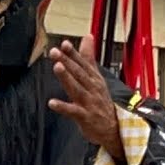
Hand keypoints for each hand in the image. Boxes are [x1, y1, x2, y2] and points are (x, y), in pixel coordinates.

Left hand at [47, 37, 124, 160]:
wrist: (113, 128)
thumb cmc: (100, 101)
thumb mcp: (96, 77)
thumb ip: (89, 57)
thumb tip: (88, 36)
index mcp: (94, 78)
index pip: (83, 63)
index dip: (74, 54)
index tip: (64, 43)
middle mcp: (92, 88)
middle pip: (78, 73)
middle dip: (67, 61)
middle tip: (55, 52)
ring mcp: (89, 102)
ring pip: (77, 88)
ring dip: (67, 78)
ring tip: (57, 67)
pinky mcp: (85, 117)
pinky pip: (73, 111)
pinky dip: (63, 107)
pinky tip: (52, 103)